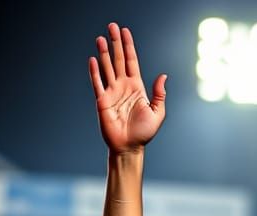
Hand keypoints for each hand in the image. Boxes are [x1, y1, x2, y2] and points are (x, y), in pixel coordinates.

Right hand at [89, 23, 166, 151]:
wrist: (129, 148)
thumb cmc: (144, 133)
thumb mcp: (157, 113)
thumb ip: (159, 94)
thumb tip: (163, 76)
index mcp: (136, 87)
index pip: (132, 61)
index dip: (129, 46)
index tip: (125, 32)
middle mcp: (123, 87)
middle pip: (119, 60)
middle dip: (115, 43)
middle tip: (112, 26)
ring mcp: (112, 93)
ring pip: (107, 68)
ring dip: (104, 53)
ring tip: (101, 38)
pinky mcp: (102, 101)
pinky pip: (97, 83)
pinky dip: (95, 71)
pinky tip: (93, 59)